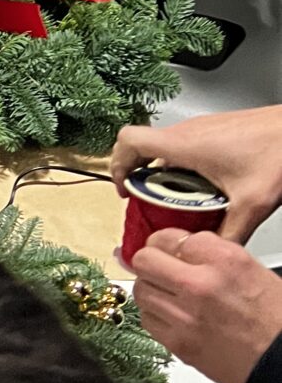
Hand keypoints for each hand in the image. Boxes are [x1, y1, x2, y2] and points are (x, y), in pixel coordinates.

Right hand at [112, 108, 281, 240]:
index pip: (128, 141)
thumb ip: (229, 234)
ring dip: (165, 173)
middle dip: (142, 178)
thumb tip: (212, 254)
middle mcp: (188, 131)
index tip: (124, 187)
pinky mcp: (215, 129)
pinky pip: (185, 146)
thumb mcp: (252, 204)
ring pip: (166, 149)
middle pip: (144, 148)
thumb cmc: (278, 149)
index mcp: (185, 145)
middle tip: (154, 202)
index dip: (116, 164)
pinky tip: (208, 187)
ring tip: (184, 198)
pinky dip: (184, 167)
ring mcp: (202, 127)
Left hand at [131, 230, 281, 382]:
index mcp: (225, 260)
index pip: (170, 236)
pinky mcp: (177, 343)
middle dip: (151, 261)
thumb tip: (180, 248)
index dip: (168, 243)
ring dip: (151, 288)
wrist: (281, 361)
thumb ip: (212, 254)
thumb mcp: (251, 269)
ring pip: (140, 289)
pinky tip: (172, 315)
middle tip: (160, 267)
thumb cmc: (274, 317)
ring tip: (167, 293)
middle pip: (145, 259)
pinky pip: (146, 319)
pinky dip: (155, 315)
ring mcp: (184, 315)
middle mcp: (200, 284)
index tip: (170, 249)